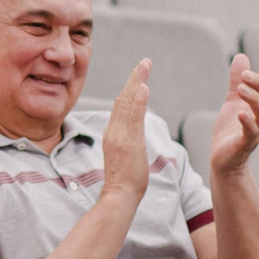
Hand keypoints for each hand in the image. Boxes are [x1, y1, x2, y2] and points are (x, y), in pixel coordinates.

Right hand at [100, 60, 152, 202]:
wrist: (119, 196)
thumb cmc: (124, 181)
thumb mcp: (125, 155)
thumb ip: (127, 141)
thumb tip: (133, 134)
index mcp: (113, 133)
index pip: (121, 105)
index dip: (130, 87)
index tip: (139, 74)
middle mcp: (114, 131)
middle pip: (123, 98)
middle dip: (134, 78)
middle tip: (144, 62)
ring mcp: (120, 136)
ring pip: (127, 103)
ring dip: (136, 82)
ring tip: (144, 66)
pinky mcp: (129, 143)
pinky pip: (133, 118)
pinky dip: (138, 101)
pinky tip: (143, 88)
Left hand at [209, 54, 258, 176]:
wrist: (222, 159)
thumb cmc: (231, 130)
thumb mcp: (233, 101)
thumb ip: (236, 80)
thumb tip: (241, 56)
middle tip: (244, 76)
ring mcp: (256, 132)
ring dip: (255, 99)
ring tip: (240, 88)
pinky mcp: (244, 145)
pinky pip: (251, 133)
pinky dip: (248, 122)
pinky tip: (240, 112)